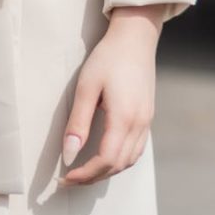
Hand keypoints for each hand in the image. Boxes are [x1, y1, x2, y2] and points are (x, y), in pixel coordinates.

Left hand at [60, 6, 164, 185]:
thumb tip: (69, 156)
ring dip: (108, 171)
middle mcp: (140, 122)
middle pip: (118, 164)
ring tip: (86, 170)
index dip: (85, 174)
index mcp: (124, 117)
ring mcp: (147, 120)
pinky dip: (121, 160)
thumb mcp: (87, 87)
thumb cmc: (109, 56)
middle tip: (70, 178)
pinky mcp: (148, 115)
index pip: (106, 160)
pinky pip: (137, 149)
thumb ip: (78, 123)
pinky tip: (106, 155)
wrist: (136, 35)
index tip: (65, 177)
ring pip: (130, 160)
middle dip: (93, 177)